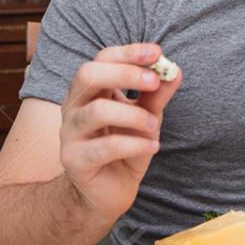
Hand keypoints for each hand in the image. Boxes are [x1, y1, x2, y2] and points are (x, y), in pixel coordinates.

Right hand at [60, 43, 179, 220]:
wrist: (108, 192)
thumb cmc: (125, 146)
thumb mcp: (146, 116)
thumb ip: (156, 94)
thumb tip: (175, 71)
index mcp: (90, 90)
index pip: (102, 58)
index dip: (128, 52)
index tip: (157, 53)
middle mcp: (73, 106)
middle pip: (89, 75)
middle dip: (126, 73)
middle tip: (154, 82)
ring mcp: (70, 133)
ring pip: (97, 111)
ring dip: (135, 116)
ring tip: (155, 127)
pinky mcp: (74, 160)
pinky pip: (105, 147)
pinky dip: (135, 145)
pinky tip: (152, 147)